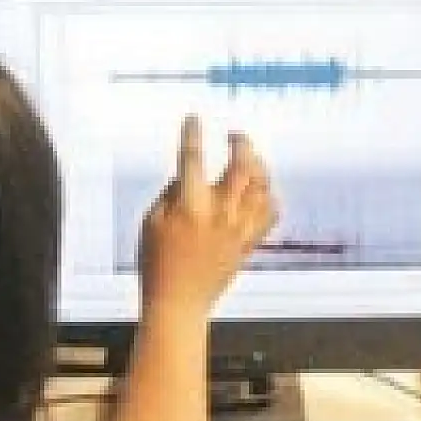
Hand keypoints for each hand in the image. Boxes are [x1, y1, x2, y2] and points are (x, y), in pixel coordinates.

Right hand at [139, 115, 275, 316]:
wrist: (179, 302)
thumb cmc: (156, 262)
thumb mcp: (150, 222)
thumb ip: (171, 194)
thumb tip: (187, 175)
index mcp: (190, 206)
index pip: (193, 159)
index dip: (192, 134)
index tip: (194, 118)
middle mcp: (220, 214)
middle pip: (242, 167)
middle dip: (241, 144)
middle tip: (235, 134)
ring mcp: (238, 229)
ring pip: (261, 188)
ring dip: (259, 166)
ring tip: (251, 157)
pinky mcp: (248, 244)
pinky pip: (270, 215)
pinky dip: (269, 198)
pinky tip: (262, 191)